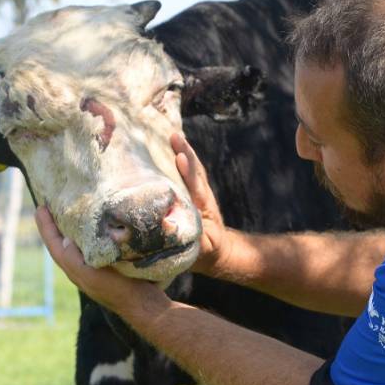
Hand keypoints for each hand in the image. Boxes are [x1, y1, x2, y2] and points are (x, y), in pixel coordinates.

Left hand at [34, 206, 166, 315]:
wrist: (143, 304)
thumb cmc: (119, 289)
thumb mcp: (93, 275)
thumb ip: (75, 260)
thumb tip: (64, 239)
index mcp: (74, 270)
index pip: (54, 245)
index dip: (46, 227)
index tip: (40, 208)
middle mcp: (80, 270)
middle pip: (60, 246)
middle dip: (52, 228)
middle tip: (47, 208)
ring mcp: (93, 270)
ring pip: (74, 247)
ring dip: (67, 231)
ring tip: (65, 214)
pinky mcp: (107, 269)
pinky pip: (89, 248)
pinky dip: (84, 236)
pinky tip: (91, 229)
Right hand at [172, 133, 230, 275]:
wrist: (217, 250)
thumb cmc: (205, 249)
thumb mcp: (200, 248)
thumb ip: (191, 238)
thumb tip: (167, 227)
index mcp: (202, 210)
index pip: (196, 188)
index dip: (188, 173)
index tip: (179, 157)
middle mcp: (202, 198)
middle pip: (195, 173)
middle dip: (186, 155)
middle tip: (174, 137)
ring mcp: (200, 193)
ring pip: (194, 169)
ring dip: (184, 151)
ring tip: (173, 135)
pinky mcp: (196, 191)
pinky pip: (190, 172)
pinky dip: (183, 157)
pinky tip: (173, 143)